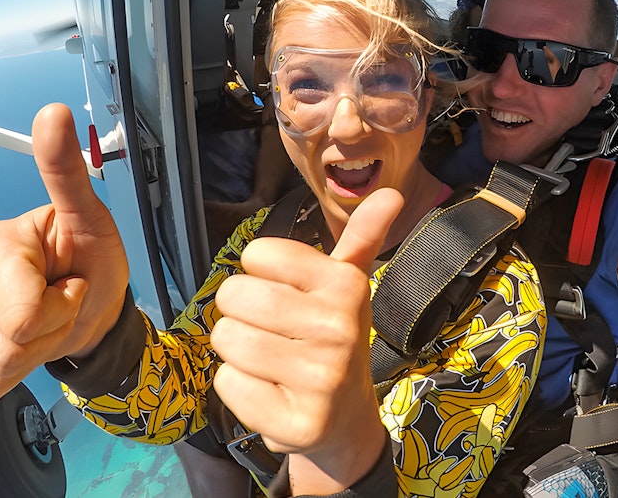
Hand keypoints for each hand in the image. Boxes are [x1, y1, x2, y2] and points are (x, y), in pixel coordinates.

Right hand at [0, 104, 129, 404]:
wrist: (89, 306)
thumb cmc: (91, 261)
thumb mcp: (92, 220)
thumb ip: (67, 172)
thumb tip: (53, 114)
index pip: (20, 313)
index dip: (59, 309)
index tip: (72, 284)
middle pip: (6, 342)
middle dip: (49, 331)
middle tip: (63, 303)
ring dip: (35, 352)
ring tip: (48, 320)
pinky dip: (16, 372)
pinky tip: (27, 342)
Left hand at [212, 188, 402, 490]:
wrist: (345, 421)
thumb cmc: (334, 339)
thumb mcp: (349, 285)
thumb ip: (363, 236)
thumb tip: (391, 194)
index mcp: (346, 285)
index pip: (257, 254)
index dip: (260, 274)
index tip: (286, 294)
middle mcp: (339, 330)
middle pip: (234, 294)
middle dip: (241, 312)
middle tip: (273, 331)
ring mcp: (320, 380)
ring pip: (226, 337)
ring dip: (238, 351)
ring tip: (271, 361)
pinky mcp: (296, 423)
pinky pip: (226, 382)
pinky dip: (239, 388)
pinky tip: (270, 392)